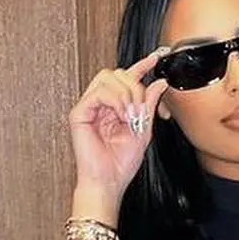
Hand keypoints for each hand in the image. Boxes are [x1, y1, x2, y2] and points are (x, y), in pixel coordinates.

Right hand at [68, 49, 171, 199]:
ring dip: (125, 94)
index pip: (126, 79)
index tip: (156, 58)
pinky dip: (114, 100)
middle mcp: (101, 104)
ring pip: (108, 77)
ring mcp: (89, 107)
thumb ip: (149, 105)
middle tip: (140, 110)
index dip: (141, 66)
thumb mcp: (144, 130)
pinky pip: (99, 92)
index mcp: (115, 107)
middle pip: (117, 73)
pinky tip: (121, 115)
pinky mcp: (79, 113)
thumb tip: (159, 82)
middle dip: (134, 87)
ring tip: (130, 115)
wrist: (109, 181)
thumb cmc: (121, 163)